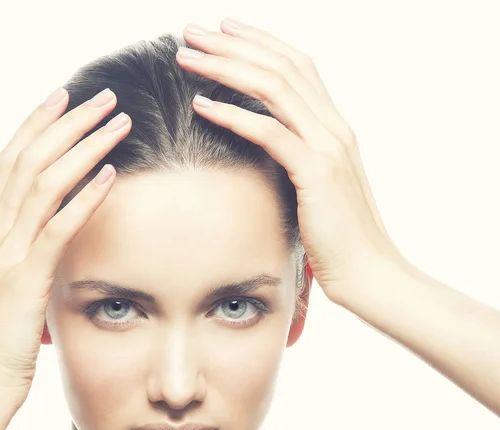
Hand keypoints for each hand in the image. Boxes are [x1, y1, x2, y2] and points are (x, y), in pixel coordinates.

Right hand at [0, 87, 130, 411]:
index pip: (11, 162)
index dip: (36, 126)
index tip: (63, 99)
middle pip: (30, 159)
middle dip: (67, 122)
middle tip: (103, 97)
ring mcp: (8, 253)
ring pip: (44, 183)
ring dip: (83, 148)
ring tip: (117, 123)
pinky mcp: (26, 278)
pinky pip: (57, 228)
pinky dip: (84, 198)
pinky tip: (110, 175)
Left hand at [177, 19, 407, 301]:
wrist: (369, 272)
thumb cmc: (339, 239)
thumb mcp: (319, 191)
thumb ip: (299, 163)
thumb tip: (269, 154)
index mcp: (335, 128)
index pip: (297, 67)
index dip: (259, 43)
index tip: (223, 31)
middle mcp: (335, 127)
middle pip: (280, 66)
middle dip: (232, 44)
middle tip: (191, 32)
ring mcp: (329, 147)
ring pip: (274, 88)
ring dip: (226, 67)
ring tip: (187, 56)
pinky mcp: (317, 173)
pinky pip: (270, 132)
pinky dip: (233, 115)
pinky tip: (201, 106)